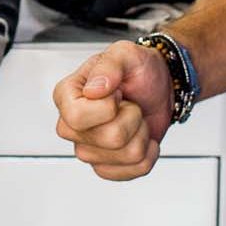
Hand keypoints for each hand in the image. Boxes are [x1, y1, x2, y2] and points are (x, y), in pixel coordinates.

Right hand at [52, 40, 173, 179]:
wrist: (158, 87)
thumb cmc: (138, 70)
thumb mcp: (126, 54)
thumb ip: (109, 65)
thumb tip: (93, 90)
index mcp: (67, 96)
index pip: (77, 117)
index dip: (107, 107)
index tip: (116, 92)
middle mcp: (71, 125)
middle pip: (108, 139)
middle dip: (132, 119)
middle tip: (129, 104)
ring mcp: (88, 148)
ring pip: (126, 156)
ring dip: (142, 134)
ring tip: (135, 117)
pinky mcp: (105, 166)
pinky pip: (133, 171)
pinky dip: (148, 153)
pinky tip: (141, 136)